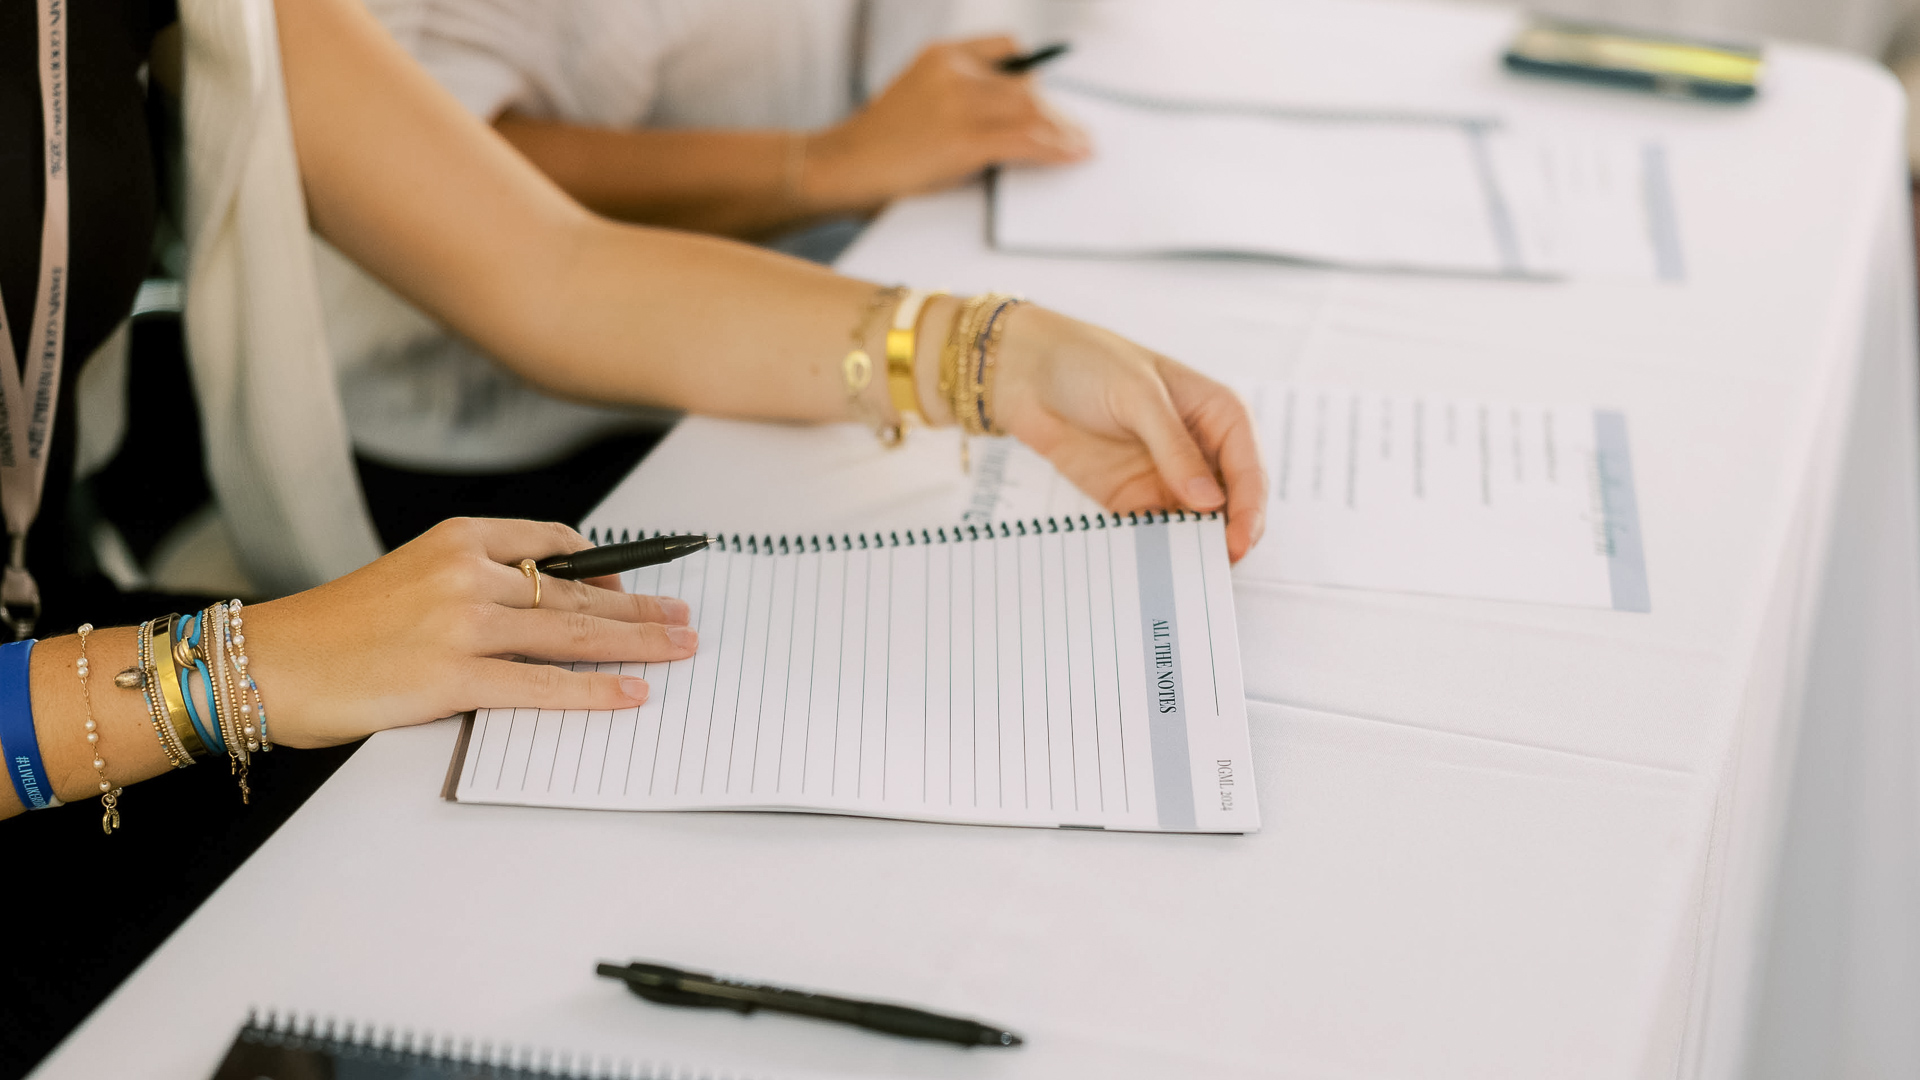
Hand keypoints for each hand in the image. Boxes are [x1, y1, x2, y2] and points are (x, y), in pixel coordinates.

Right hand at [241, 518, 698, 747]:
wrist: (268, 662)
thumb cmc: (335, 628)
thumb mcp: (409, 577)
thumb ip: (473, 583)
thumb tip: (541, 610)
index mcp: (459, 539)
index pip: (555, 543)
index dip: (606, 567)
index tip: (636, 586)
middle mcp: (467, 572)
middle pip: (577, 590)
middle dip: (640, 609)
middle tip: (684, 620)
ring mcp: (462, 624)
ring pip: (572, 633)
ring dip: (637, 644)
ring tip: (679, 650)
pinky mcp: (450, 677)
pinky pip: (541, 686)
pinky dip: (594, 692)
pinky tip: (630, 695)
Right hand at [804, 36, 1090, 212]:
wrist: (837, 168)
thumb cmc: (876, 147)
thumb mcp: (916, 100)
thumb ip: (957, 98)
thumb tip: (1014, 119)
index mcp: (941, 55)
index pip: (1007, 47)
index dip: (1034, 75)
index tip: (1049, 98)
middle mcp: (953, 70)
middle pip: (1026, 85)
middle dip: (1054, 112)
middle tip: (1076, 132)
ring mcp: (958, 103)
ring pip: (1031, 111)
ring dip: (1062, 132)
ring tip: (1082, 147)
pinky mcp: (964, 139)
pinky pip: (1026, 140)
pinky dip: (1056, 149)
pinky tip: (1072, 156)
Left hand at [990, 307, 1267, 561]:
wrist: (1029, 372)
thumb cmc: (1090, 362)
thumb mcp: (1139, 397)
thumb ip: (1174, 448)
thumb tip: (1209, 501)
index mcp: (1221, 416)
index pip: (1249, 472)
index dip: (1250, 511)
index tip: (1237, 544)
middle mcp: (1203, 450)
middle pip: (1232, 507)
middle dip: (1226, 538)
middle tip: (1210, 569)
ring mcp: (1170, 478)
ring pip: (1197, 527)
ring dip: (1192, 549)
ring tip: (1181, 574)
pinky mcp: (1136, 499)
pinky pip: (1156, 533)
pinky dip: (1158, 550)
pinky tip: (1149, 564)